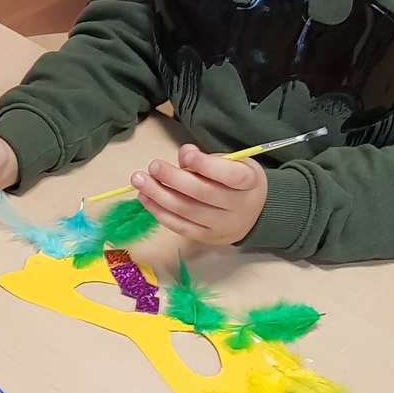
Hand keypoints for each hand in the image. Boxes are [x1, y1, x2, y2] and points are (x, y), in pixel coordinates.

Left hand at [131, 144, 265, 244]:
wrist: (254, 213)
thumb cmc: (237, 182)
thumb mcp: (233, 163)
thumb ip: (208, 158)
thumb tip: (184, 154)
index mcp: (249, 182)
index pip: (230, 175)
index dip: (207, 165)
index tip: (185, 156)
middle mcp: (239, 207)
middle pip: (203, 194)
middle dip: (173, 179)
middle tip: (153, 166)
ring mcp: (222, 226)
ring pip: (187, 211)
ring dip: (158, 195)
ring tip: (139, 181)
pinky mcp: (207, 238)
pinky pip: (180, 226)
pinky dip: (159, 212)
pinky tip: (145, 198)